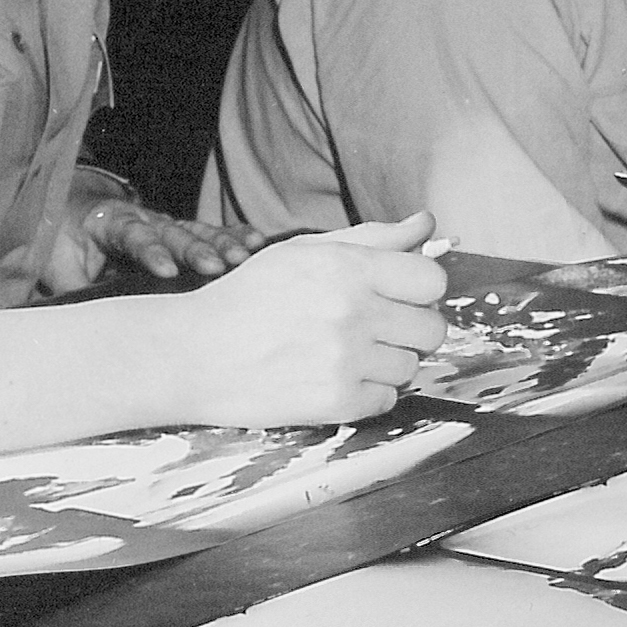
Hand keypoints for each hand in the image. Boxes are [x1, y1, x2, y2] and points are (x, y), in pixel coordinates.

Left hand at [45, 194, 262, 295]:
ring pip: (197, 231)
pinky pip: (210, 232)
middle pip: (174, 232)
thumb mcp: (57, 265)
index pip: (134, 236)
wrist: (72, 210)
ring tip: (246, 256)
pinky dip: (234, 236)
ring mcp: (166, 224)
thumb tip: (84, 317)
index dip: (151, 251)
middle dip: (197, 249)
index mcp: (110, 223)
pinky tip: (257, 242)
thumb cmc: (64, 242)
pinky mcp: (181, 233)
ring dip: (222, 243)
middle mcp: (144, 219)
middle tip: (217, 266)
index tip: (166, 269)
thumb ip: (75, 285)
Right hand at [170, 213, 449, 424]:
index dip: (421, 289)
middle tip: (372, 328)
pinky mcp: (338, 402)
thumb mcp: (304, 252)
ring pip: (411, 366)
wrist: (193, 354)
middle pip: (433, 328)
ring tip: (342, 353)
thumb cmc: (249, 298)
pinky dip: (367, 393)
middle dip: (409, 328)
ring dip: (386, 362)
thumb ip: (373, 238)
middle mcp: (352, 313)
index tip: (399, 296)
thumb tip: (426, 223)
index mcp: (348, 268)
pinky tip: (332, 377)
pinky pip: (388, 399)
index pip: (433, 280)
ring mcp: (346, 360)